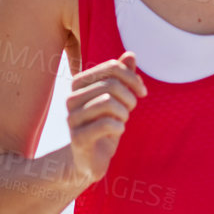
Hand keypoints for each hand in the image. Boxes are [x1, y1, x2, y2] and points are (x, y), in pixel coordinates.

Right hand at [66, 51, 146, 183]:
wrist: (89, 158)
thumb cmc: (104, 125)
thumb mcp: (117, 99)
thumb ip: (122, 77)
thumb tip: (130, 55)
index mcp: (79, 84)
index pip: (111, 67)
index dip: (132, 78)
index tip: (142, 92)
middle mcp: (71, 98)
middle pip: (111, 84)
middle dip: (129, 97)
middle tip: (131, 109)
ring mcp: (72, 118)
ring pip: (108, 102)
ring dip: (124, 113)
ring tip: (123, 120)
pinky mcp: (78, 138)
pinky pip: (106, 124)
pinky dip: (119, 126)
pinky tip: (118, 131)